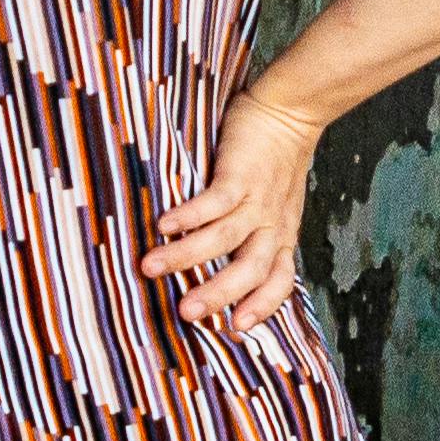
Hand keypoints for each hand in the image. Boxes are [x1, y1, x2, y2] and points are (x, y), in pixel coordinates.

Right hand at [146, 92, 321, 335]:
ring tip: (149, 268)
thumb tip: (223, 263)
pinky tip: (162, 225)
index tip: (236, 328)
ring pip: (222, 239)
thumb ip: (258, 233)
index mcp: (281, 236)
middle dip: (217, 295)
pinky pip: (214, 203)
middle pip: (249, 271)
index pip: (279, 281)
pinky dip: (188, 216)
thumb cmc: (277, 161)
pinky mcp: (240, 175)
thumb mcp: (279, 206)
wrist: (290, 112)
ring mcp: (257, 201)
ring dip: (185, 256)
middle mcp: (271, 225)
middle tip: (185, 313)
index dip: (261, 306)